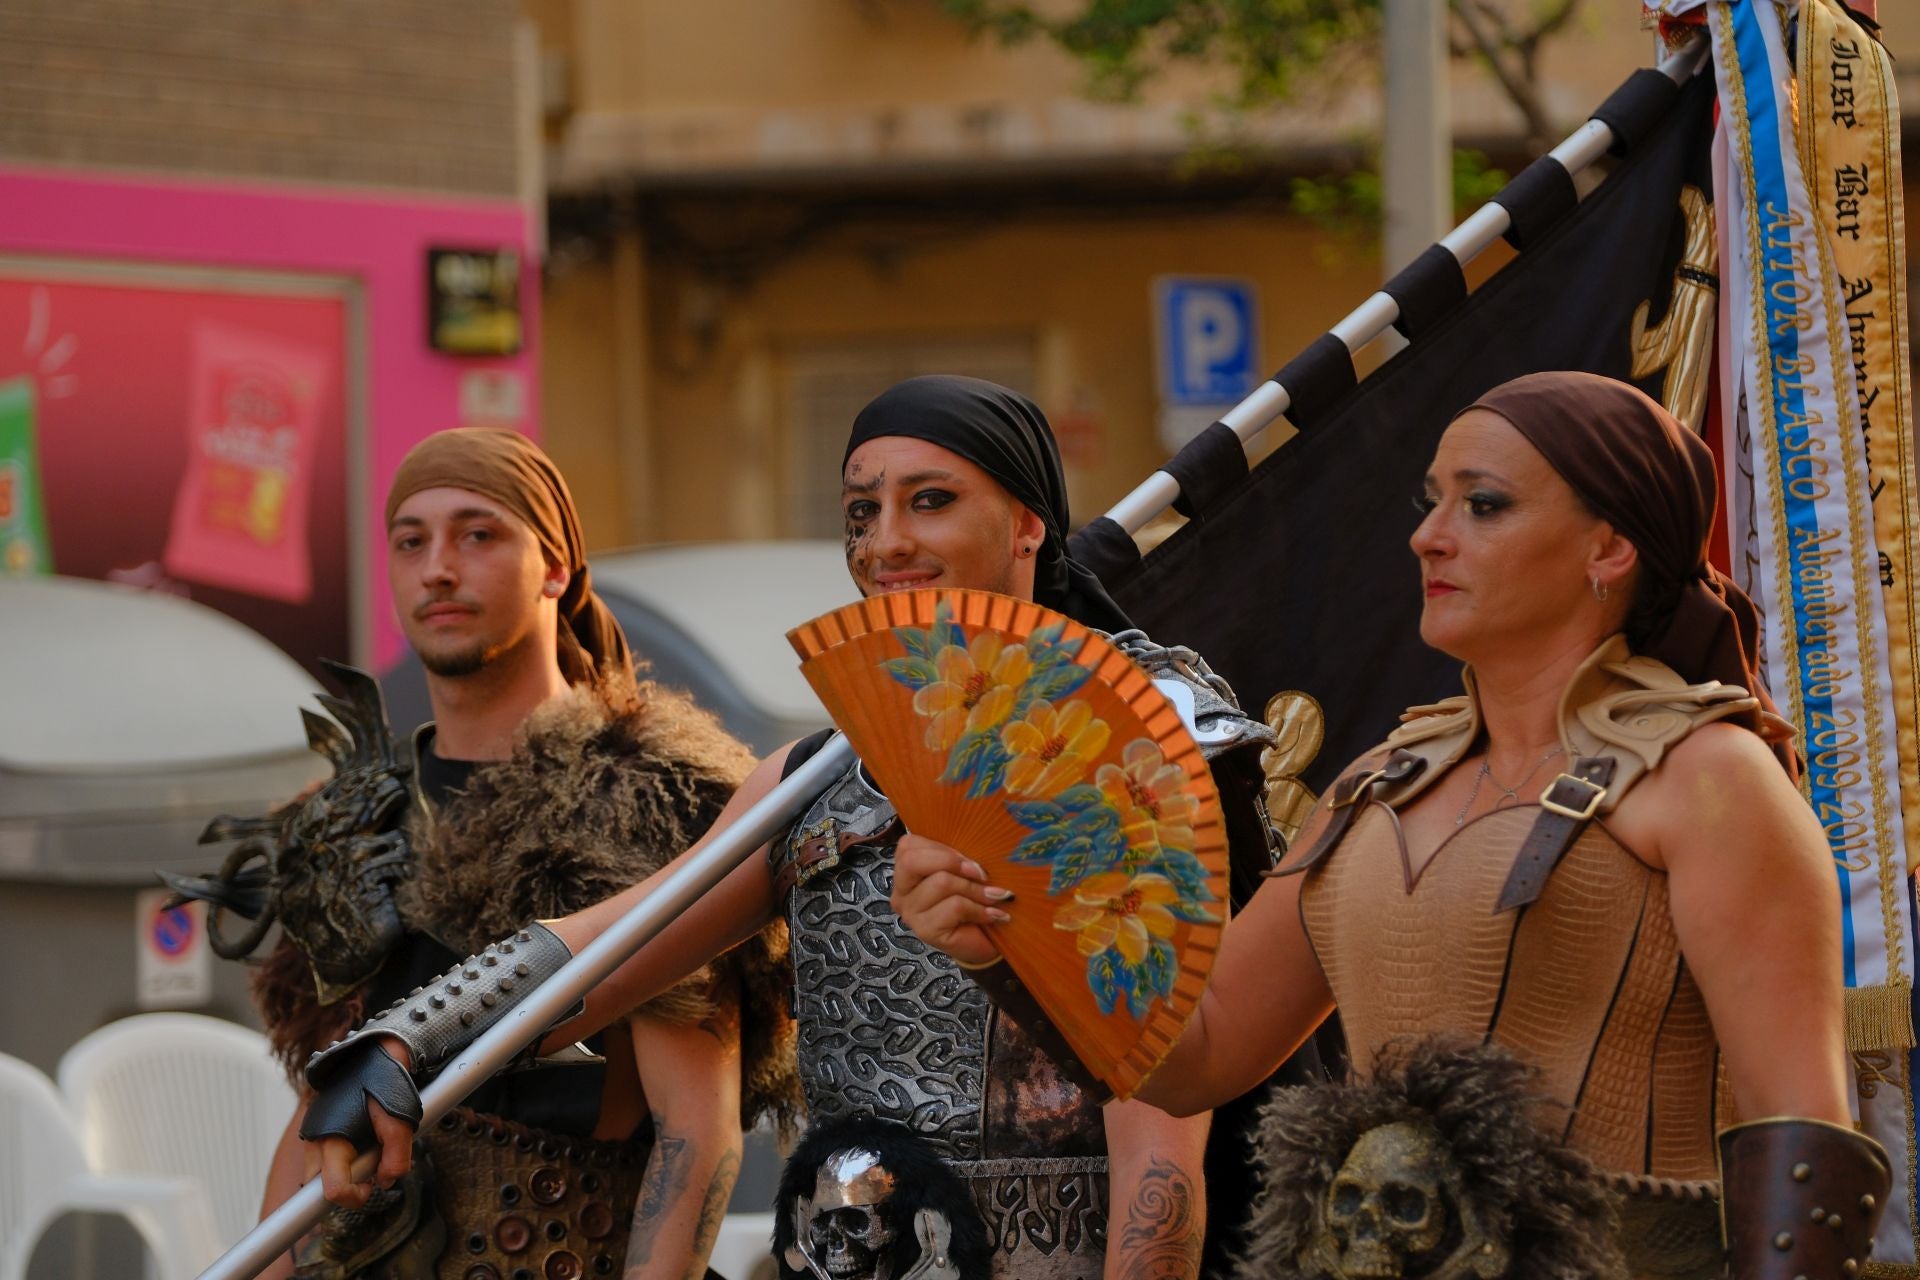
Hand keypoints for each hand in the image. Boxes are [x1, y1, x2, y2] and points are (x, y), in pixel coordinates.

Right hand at [301, 1039, 420, 1207]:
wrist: (374, 1051)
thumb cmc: (387, 1083)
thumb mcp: (400, 1120)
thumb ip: (396, 1158)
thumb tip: (385, 1182)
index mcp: (333, 1142)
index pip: (332, 1191)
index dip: (353, 1197)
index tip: (371, 1186)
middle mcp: (316, 1140)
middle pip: (319, 1185)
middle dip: (345, 1185)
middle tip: (371, 1166)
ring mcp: (313, 1132)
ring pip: (320, 1171)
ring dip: (344, 1169)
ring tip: (369, 1147)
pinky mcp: (318, 1126)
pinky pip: (324, 1154)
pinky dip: (342, 1156)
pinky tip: (361, 1138)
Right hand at [890, 834, 1010, 967]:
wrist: (984, 941)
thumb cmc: (973, 901)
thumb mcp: (962, 871)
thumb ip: (958, 858)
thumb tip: (972, 857)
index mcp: (906, 872)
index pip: (909, 845)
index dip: (943, 848)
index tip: (968, 861)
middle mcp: (902, 892)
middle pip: (913, 861)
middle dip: (952, 862)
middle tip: (981, 874)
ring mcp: (911, 913)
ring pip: (941, 882)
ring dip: (976, 889)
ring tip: (994, 897)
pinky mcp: (925, 930)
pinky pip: (955, 906)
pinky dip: (980, 909)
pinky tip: (992, 915)